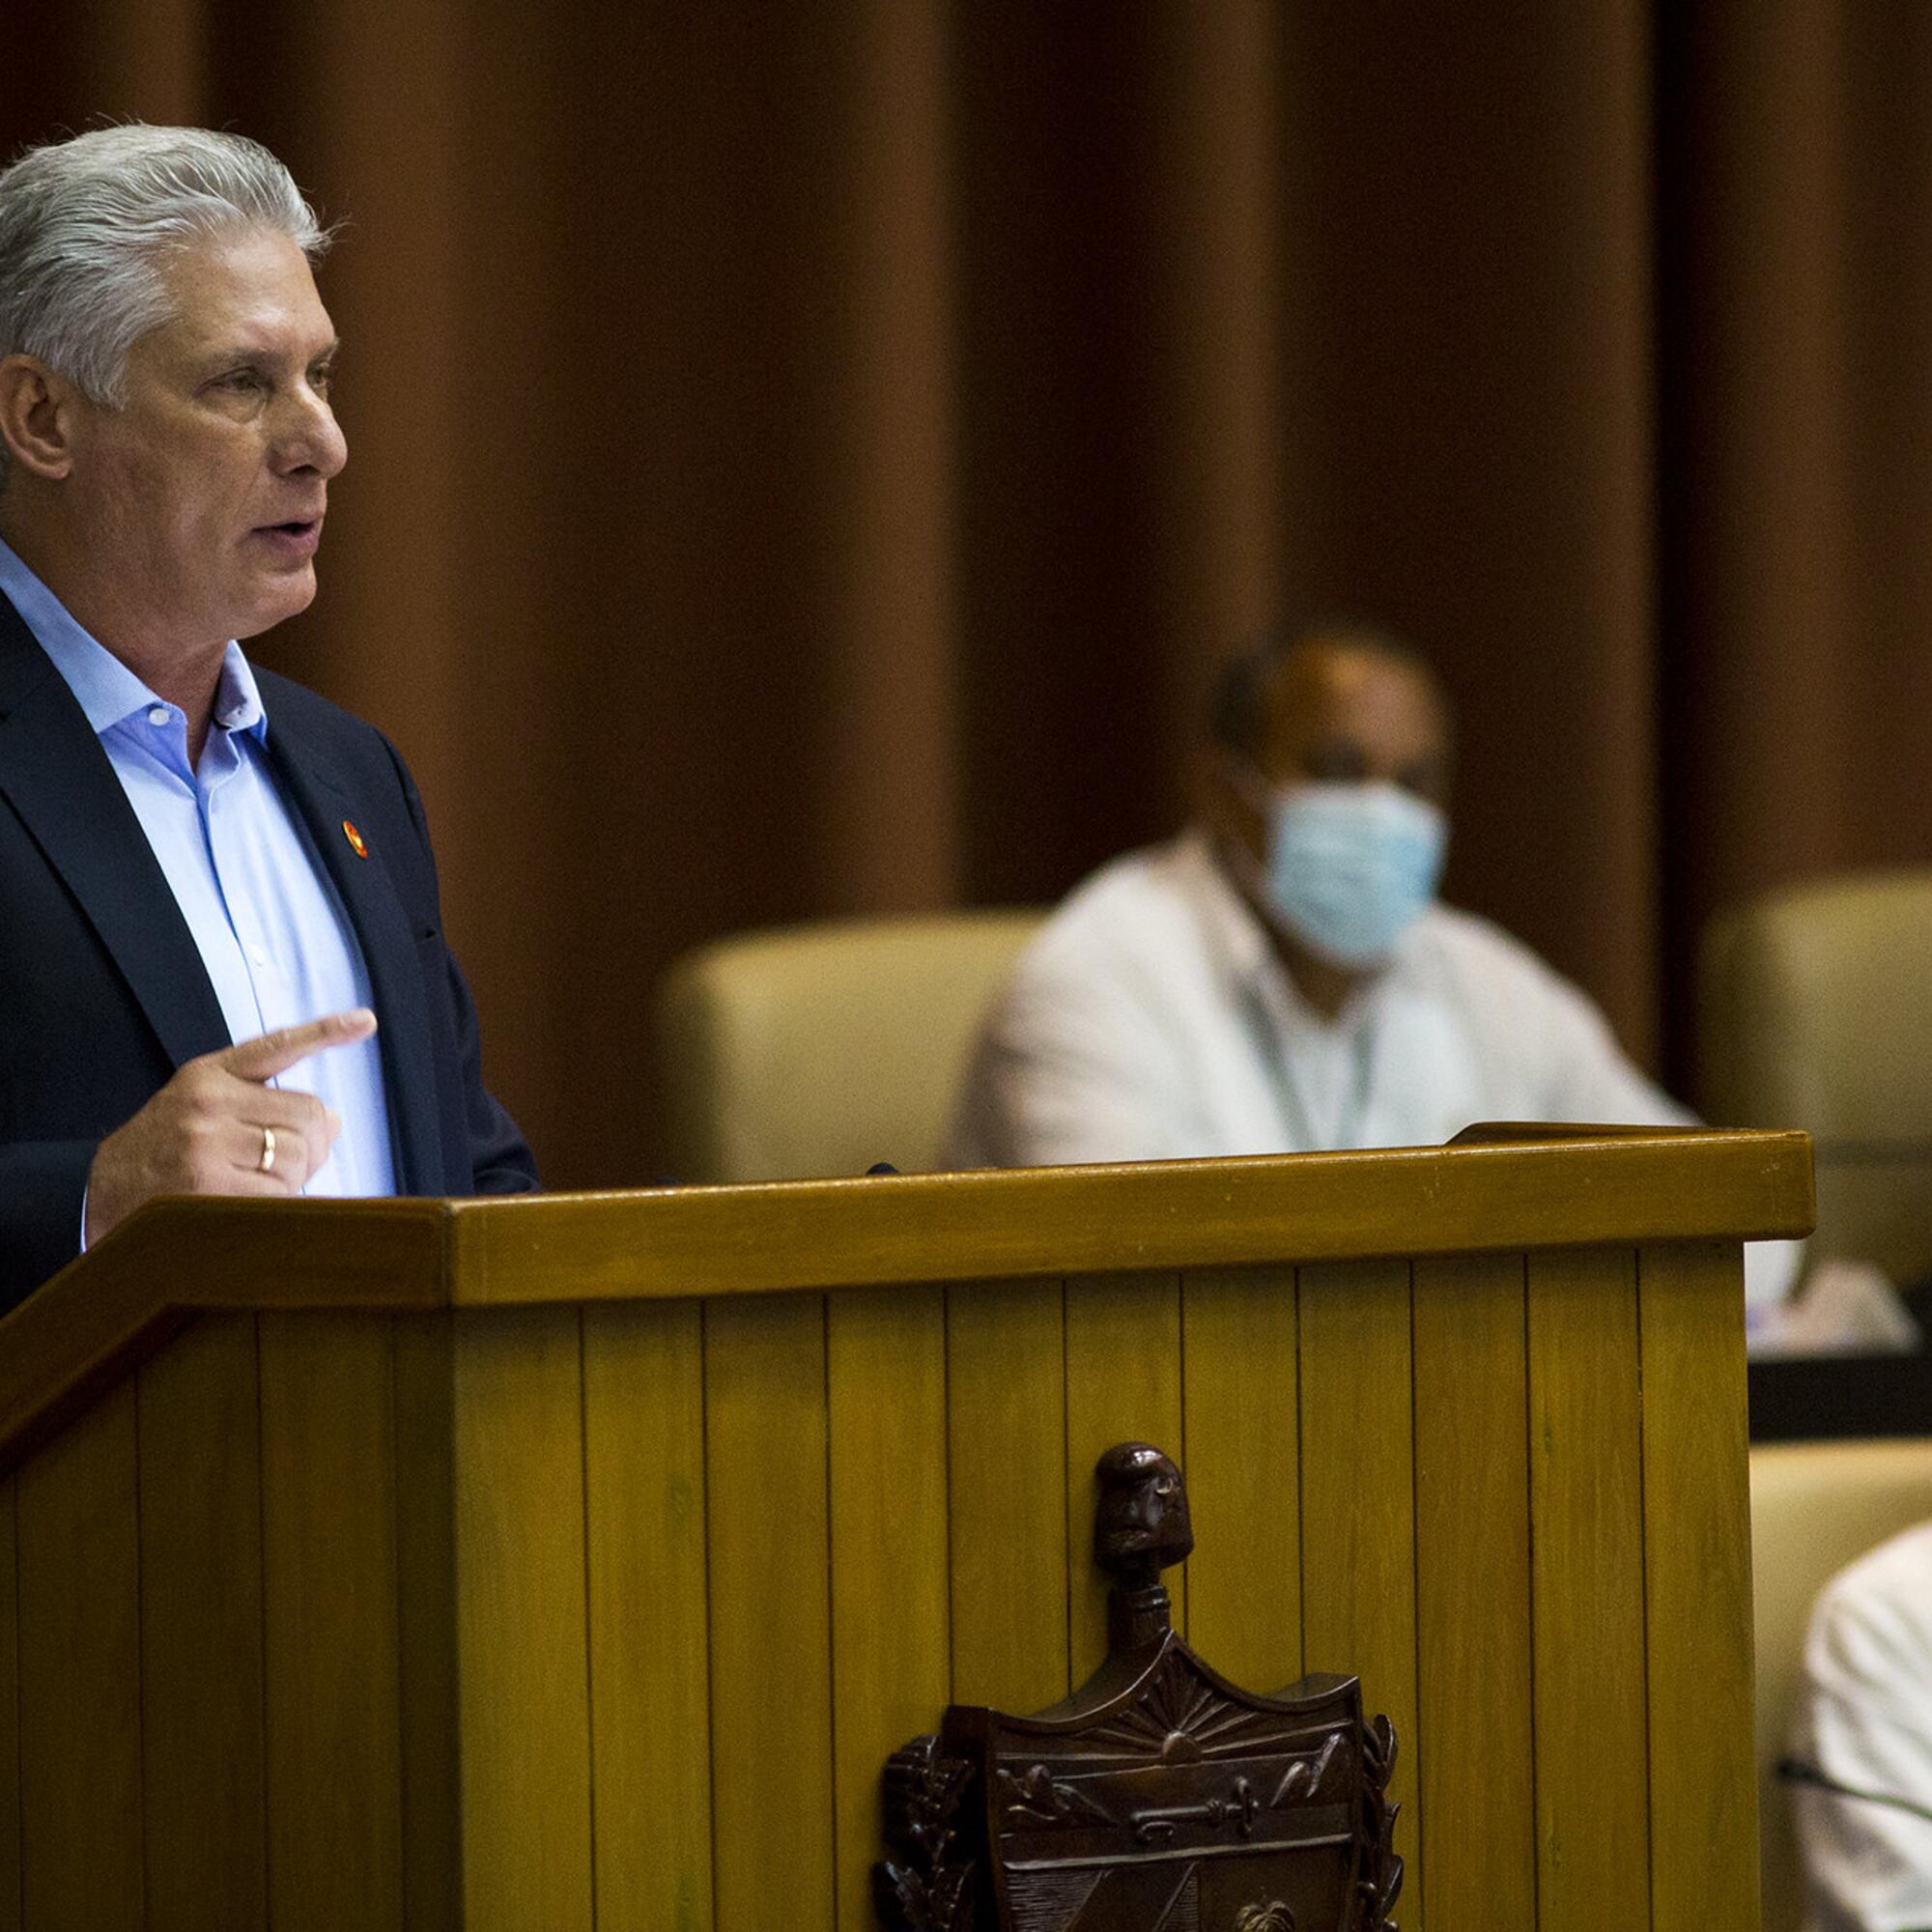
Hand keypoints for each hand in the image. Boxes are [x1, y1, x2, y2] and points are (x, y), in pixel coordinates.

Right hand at [84, 1008, 378, 1245]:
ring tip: (257, 1185)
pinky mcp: (206, 1186)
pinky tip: (251, 1206)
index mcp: (209, 1074)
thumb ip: (263, 1104)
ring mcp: (205, 1143)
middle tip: (289, 1165)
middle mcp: (208, 1101)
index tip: (367, 1021)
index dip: (326, 1033)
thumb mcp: (201, 1108)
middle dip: (312, 1146)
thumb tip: (333, 1121)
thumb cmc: (163, 1151)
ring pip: (297, 1156)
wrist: (98, 1194)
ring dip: (293, 1178)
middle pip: (308, 1116)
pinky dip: (280, 1205)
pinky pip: (279, 1195)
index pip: (277, 1047)